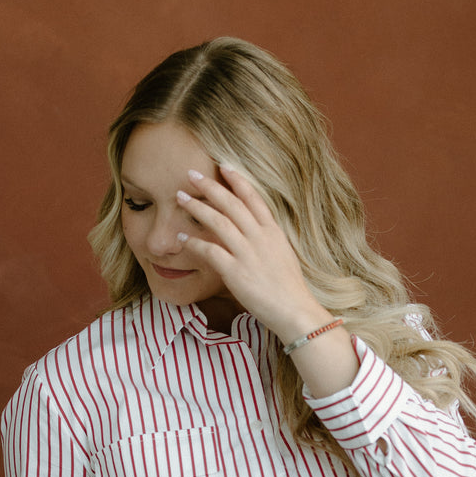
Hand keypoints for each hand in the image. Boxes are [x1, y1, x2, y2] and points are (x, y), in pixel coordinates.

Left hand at [174, 164, 325, 340]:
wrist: (295, 311)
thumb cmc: (289, 289)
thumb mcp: (282, 255)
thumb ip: (266, 241)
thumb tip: (252, 232)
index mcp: (273, 232)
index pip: (253, 197)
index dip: (237, 180)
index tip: (223, 166)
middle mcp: (260, 238)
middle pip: (231, 203)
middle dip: (209, 186)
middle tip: (191, 174)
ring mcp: (248, 254)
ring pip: (218, 221)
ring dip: (197, 207)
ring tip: (180, 198)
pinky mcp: (236, 272)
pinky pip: (209, 251)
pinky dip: (193, 242)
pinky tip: (181, 237)